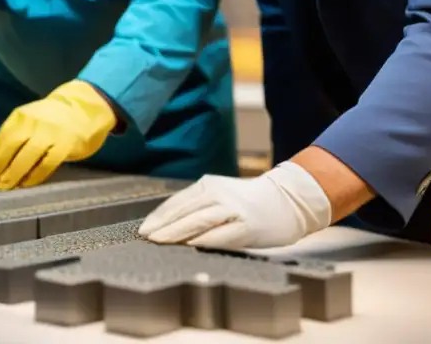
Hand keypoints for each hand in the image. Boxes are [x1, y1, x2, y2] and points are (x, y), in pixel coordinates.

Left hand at [0, 80, 115, 190]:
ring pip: (26, 156)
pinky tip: (28, 183)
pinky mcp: (65, 145)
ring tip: (9, 187)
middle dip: (1, 168)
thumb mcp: (31, 119)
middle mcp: (33, 122)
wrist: (85, 108)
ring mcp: (50, 133)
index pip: (3, 139)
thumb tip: (0, 163)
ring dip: (14, 174)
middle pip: (11, 147)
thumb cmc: (53, 119)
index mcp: (21, 116)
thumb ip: (17, 134)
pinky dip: (35, 176)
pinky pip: (46, 164)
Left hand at [139, 161, 331, 249]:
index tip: (143, 229)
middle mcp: (218, 194)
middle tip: (145, 237)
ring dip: (177, 232)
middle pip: (184, 211)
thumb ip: (198, 206)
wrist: (287, 200)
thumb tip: (168, 223)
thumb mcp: (220, 195)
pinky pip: (221, 234)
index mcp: (209, 185)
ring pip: (198, 221)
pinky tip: (191, 246)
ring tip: (160, 242)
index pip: (177, 202)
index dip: (158, 216)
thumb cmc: (249, 202)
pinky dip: (204, 240)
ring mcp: (233, 209)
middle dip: (163, 225)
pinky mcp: (247, 226)